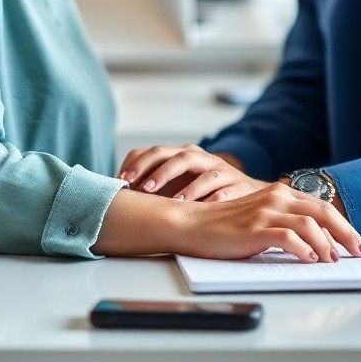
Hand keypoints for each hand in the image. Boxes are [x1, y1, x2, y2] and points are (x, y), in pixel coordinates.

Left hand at [118, 144, 264, 200]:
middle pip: (179, 158)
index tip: (121, 181)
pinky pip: (226, 191)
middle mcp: (201, 158)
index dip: (138, 165)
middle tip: (143, 188)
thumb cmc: (201, 190)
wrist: (246, 193)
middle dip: (160, 172)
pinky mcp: (237, 186)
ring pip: (205, 173)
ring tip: (174, 202)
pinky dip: (216, 199)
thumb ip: (151, 184)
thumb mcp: (176, 183)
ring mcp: (221, 170)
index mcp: (181, 155)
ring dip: (189, 187)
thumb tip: (114, 196)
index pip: (156, 153)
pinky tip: (205, 208)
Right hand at [175, 183, 360, 262]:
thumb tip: (314, 245)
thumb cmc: (223, 226)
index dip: (343, 224)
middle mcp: (276, 197)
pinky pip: (287, 237)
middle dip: (346, 233)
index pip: (321, 206)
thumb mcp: (259, 220)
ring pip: (309, 224)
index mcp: (279, 194)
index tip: (357, 242)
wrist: (190, 223)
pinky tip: (311, 259)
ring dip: (327, 244)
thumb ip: (283, 224)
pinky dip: (303, 248)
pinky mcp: (254, 228)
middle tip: (360, 252)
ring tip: (335, 261)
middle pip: (323, 212)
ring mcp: (265, 211)